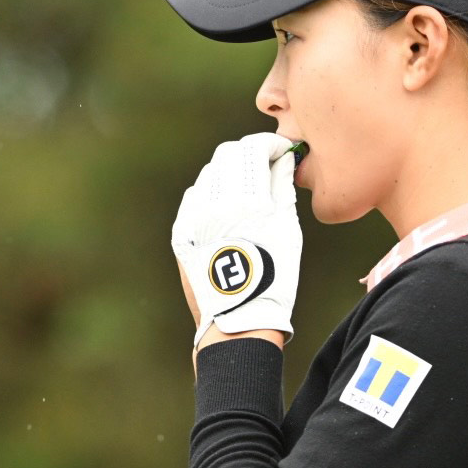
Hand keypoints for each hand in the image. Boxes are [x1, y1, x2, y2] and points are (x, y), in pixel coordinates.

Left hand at [171, 132, 301, 343]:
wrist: (238, 322)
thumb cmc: (275, 278)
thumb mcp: (288, 230)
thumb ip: (283, 186)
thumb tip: (284, 158)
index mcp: (246, 201)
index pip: (253, 149)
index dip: (271, 144)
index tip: (282, 151)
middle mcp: (213, 204)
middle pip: (227, 155)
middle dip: (248, 154)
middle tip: (265, 165)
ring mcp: (192, 218)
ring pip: (209, 174)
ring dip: (229, 174)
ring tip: (248, 190)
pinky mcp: (180, 233)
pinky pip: (194, 199)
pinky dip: (211, 196)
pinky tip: (226, 210)